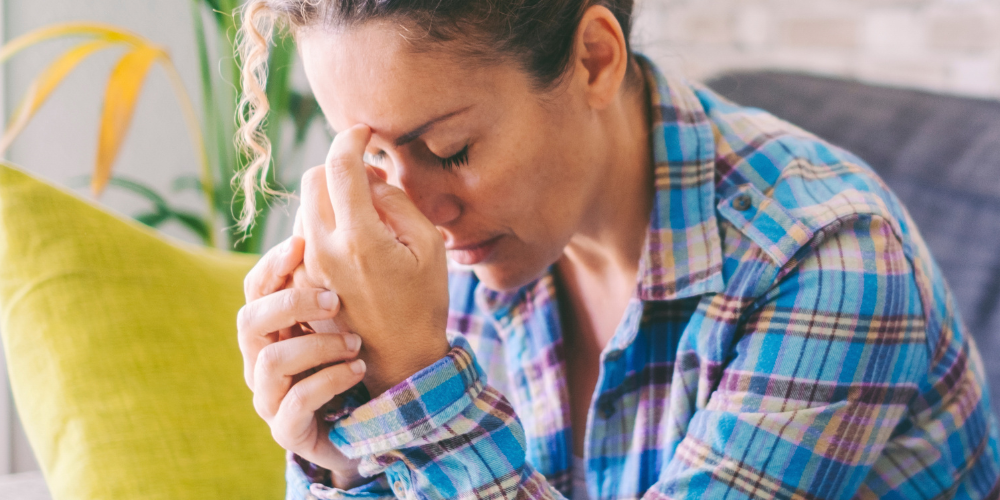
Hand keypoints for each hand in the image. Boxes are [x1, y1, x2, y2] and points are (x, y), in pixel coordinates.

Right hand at [238, 236, 365, 487]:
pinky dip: (330, 380)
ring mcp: (269, 398)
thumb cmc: (356, 365)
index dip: (272, 264)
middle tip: (333, 298)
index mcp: (271, 330)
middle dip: (290, 304)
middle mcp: (260, 361)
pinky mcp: (287, 430)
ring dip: (318, 346)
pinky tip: (358, 369)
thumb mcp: (346, 320)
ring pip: (272, 362)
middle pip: (249, 321)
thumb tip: (333, 229)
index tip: (301, 243)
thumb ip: (335, 284)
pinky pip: (295, 402)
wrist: (369, 428)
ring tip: (355, 343)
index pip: (255, 289)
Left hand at [298, 125, 450, 395]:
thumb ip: (396, 202)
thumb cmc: (423, 302)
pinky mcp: (301, 279)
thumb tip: (368, 177)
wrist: (399, 360)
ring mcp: (307, 266)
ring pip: (306, 204)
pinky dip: (325, 223)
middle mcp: (323, 249)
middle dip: (337, 166)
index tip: (365, 132)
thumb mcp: (428, 246)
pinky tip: (352, 242)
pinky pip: (304, 232)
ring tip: (367, 216)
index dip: (351, 138)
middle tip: (370, 179)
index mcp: (359, 238)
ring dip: (331, 196)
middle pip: (312, 178)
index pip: (340, 165)